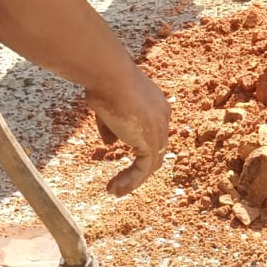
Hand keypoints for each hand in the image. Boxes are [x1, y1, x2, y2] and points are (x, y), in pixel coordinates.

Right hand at [87, 70, 171, 195]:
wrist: (109, 75)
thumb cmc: (104, 83)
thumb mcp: (107, 105)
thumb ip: (111, 125)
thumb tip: (111, 143)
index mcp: (156, 103)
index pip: (153, 130)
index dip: (140, 145)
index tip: (121, 154)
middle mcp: (162, 116)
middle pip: (156, 149)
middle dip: (139, 167)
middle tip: (120, 181)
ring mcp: (159, 129)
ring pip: (152, 163)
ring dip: (133, 180)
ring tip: (114, 191)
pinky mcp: (151, 141)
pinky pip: (144, 169)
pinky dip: (130, 182)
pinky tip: (114, 189)